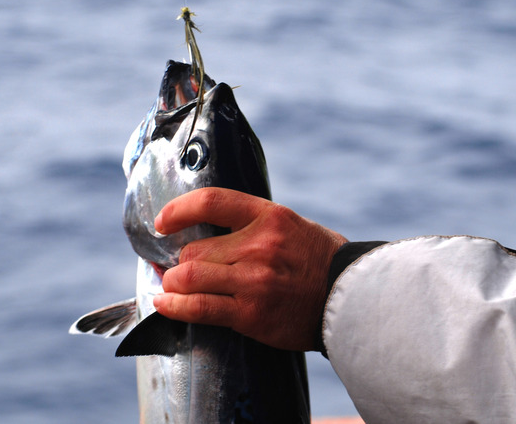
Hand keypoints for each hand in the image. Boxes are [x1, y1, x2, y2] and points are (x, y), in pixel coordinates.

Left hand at [152, 187, 347, 350]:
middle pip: (194, 250)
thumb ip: (252, 225)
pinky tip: (164, 304)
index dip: (178, 210)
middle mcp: (260, 245)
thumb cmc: (318, 262)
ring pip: (189, 277)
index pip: (211, 202)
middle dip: (178, 263)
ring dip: (173, 285)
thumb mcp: (291, 226)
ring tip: (172, 289)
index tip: (163, 222)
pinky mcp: (251, 313)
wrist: (351, 300)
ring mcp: (255, 280)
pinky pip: (199, 308)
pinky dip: (174, 307)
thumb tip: (206, 232)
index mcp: (269, 216)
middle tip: (177, 272)